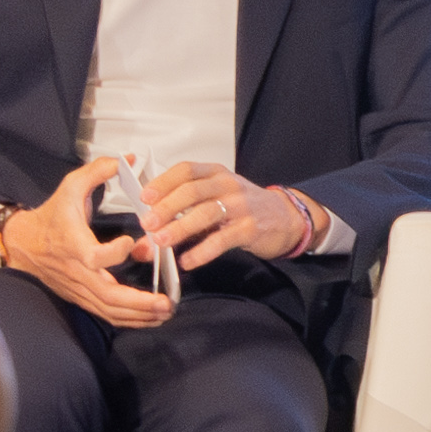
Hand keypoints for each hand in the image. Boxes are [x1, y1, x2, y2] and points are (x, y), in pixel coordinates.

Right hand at [0, 160, 168, 326]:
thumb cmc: (52, 215)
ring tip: (164, 313)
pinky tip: (149, 318)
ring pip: (109, 310)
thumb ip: (98, 171)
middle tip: (165, 303)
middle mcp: (77, 272)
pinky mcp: (81, 297)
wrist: (23, 243)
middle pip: (108, 296)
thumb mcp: (71, 187)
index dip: (115, 253)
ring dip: (138, 315)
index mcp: (74, 245)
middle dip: (139, 303)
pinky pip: (105, 314)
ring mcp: (79, 288)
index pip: (95, 258)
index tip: (131, 242)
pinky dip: (128, 319)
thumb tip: (130, 160)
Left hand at [133, 160, 316, 268]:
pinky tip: (187, 261)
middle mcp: (227, 185)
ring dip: (180, 228)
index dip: (163, 182)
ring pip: (205, 214)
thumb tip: (148, 230)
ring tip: (161, 241)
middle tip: (148, 223)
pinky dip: (202, 252)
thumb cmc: (244, 207)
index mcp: (215, 173)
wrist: (286, 218)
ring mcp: (240, 206)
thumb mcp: (217, 196)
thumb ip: (185, 207)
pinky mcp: (249, 229)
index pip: (186, 170)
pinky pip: (222, 240)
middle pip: (192, 191)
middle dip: (167, 207)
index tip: (144, 197)